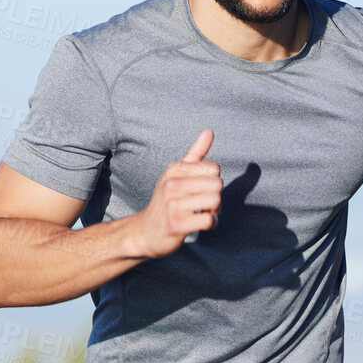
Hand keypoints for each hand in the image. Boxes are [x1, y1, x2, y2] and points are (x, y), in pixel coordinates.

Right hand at [124, 129, 220, 257]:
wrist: (145, 232)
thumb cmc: (166, 201)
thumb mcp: (176, 174)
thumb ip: (195, 153)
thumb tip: (209, 130)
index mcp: (174, 169)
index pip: (214, 169)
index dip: (214, 181)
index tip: (202, 190)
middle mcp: (171, 184)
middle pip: (217, 185)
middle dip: (217, 197)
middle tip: (204, 205)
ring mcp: (172, 205)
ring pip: (215, 201)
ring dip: (215, 211)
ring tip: (203, 214)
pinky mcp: (176, 225)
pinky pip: (208, 220)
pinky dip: (211, 224)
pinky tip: (202, 225)